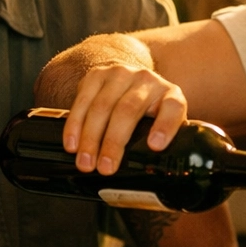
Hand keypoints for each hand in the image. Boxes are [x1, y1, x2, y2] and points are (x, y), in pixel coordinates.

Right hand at [63, 63, 187, 174]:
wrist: (130, 76)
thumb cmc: (149, 107)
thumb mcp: (163, 120)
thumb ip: (164, 139)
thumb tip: (155, 172)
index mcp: (169, 94)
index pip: (172, 107)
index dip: (165, 126)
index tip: (154, 146)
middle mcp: (146, 80)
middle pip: (128, 110)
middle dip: (113, 142)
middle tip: (105, 168)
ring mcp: (120, 74)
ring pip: (101, 106)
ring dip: (90, 138)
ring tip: (86, 162)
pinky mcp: (97, 74)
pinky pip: (82, 100)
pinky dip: (74, 125)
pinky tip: (72, 144)